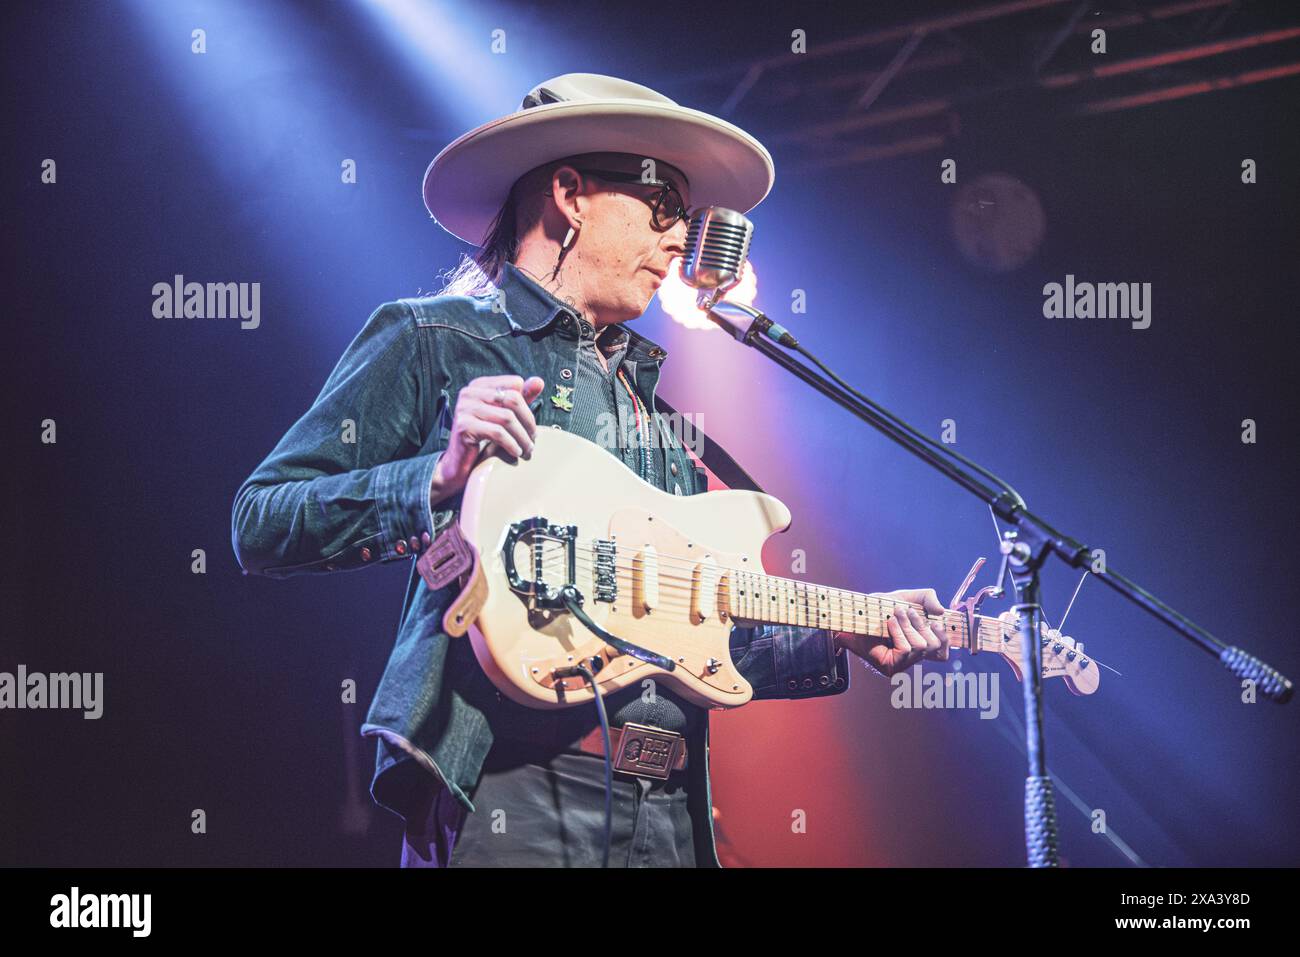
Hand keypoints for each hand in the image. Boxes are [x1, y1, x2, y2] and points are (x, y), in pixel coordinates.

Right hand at [431, 374, 544, 504]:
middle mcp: (469, 392)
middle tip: (533, 440)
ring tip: (527, 449)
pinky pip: (497, 433)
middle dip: (528, 421)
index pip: (515, 384)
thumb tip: (539, 381)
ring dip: (522, 437)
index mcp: (479, 385)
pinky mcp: (463, 426)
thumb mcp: (504, 415)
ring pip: (507, 418)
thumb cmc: (484, 439)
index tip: (531, 426)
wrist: (459, 463)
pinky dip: (511, 444)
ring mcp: (464, 408)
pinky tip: (516, 453)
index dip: (527, 406)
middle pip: (513, 399)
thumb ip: (521, 397)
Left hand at [835, 587, 949, 676]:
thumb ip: (927, 598)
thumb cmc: (880, 608)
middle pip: (934, 646)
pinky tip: (889, 624)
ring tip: (894, 615)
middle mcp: (912, 658)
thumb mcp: (907, 597)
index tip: (937, 623)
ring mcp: (902, 664)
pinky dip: (899, 633)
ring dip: (908, 626)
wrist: (855, 614)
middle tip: (904, 611)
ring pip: (921, 646)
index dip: (945, 639)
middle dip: (920, 624)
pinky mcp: (891, 667)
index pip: (942, 653)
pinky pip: (906, 649)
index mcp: (919, 645)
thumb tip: (941, 612)